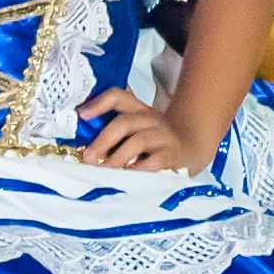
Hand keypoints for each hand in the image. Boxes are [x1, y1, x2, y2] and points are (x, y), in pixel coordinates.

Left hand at [72, 87, 210, 173]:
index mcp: (137, 109)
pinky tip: (126, 177)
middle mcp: (150, 119)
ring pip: (138, 141)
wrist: (191, 145)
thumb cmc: (154, 139)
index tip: (82, 115)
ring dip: (117, 157)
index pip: (118, 96)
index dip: (99, 103)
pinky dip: (137, 169)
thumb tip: (84, 148)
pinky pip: (153, 162)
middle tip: (88, 157)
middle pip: (124, 122)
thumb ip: (114, 132)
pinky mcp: (171, 155)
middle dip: (103, 140)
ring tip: (104, 170)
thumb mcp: (136, 127)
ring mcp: (162, 136)